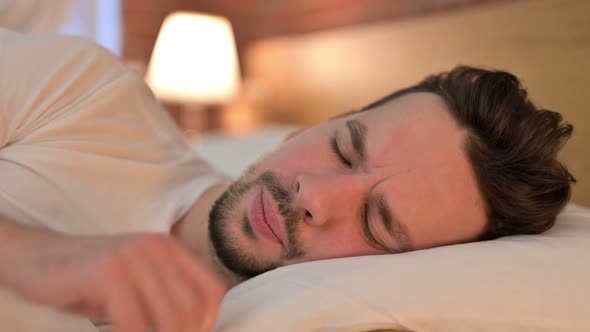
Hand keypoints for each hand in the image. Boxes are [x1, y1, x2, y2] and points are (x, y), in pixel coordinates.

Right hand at [12, 233, 225, 331]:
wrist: (36, 258)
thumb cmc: (89, 282)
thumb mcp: (137, 288)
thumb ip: (165, 302)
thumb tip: (193, 330)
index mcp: (170, 249)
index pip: (212, 292)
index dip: (206, 323)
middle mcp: (157, 246)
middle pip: (193, 310)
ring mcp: (133, 254)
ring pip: (169, 318)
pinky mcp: (107, 268)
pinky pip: (133, 321)